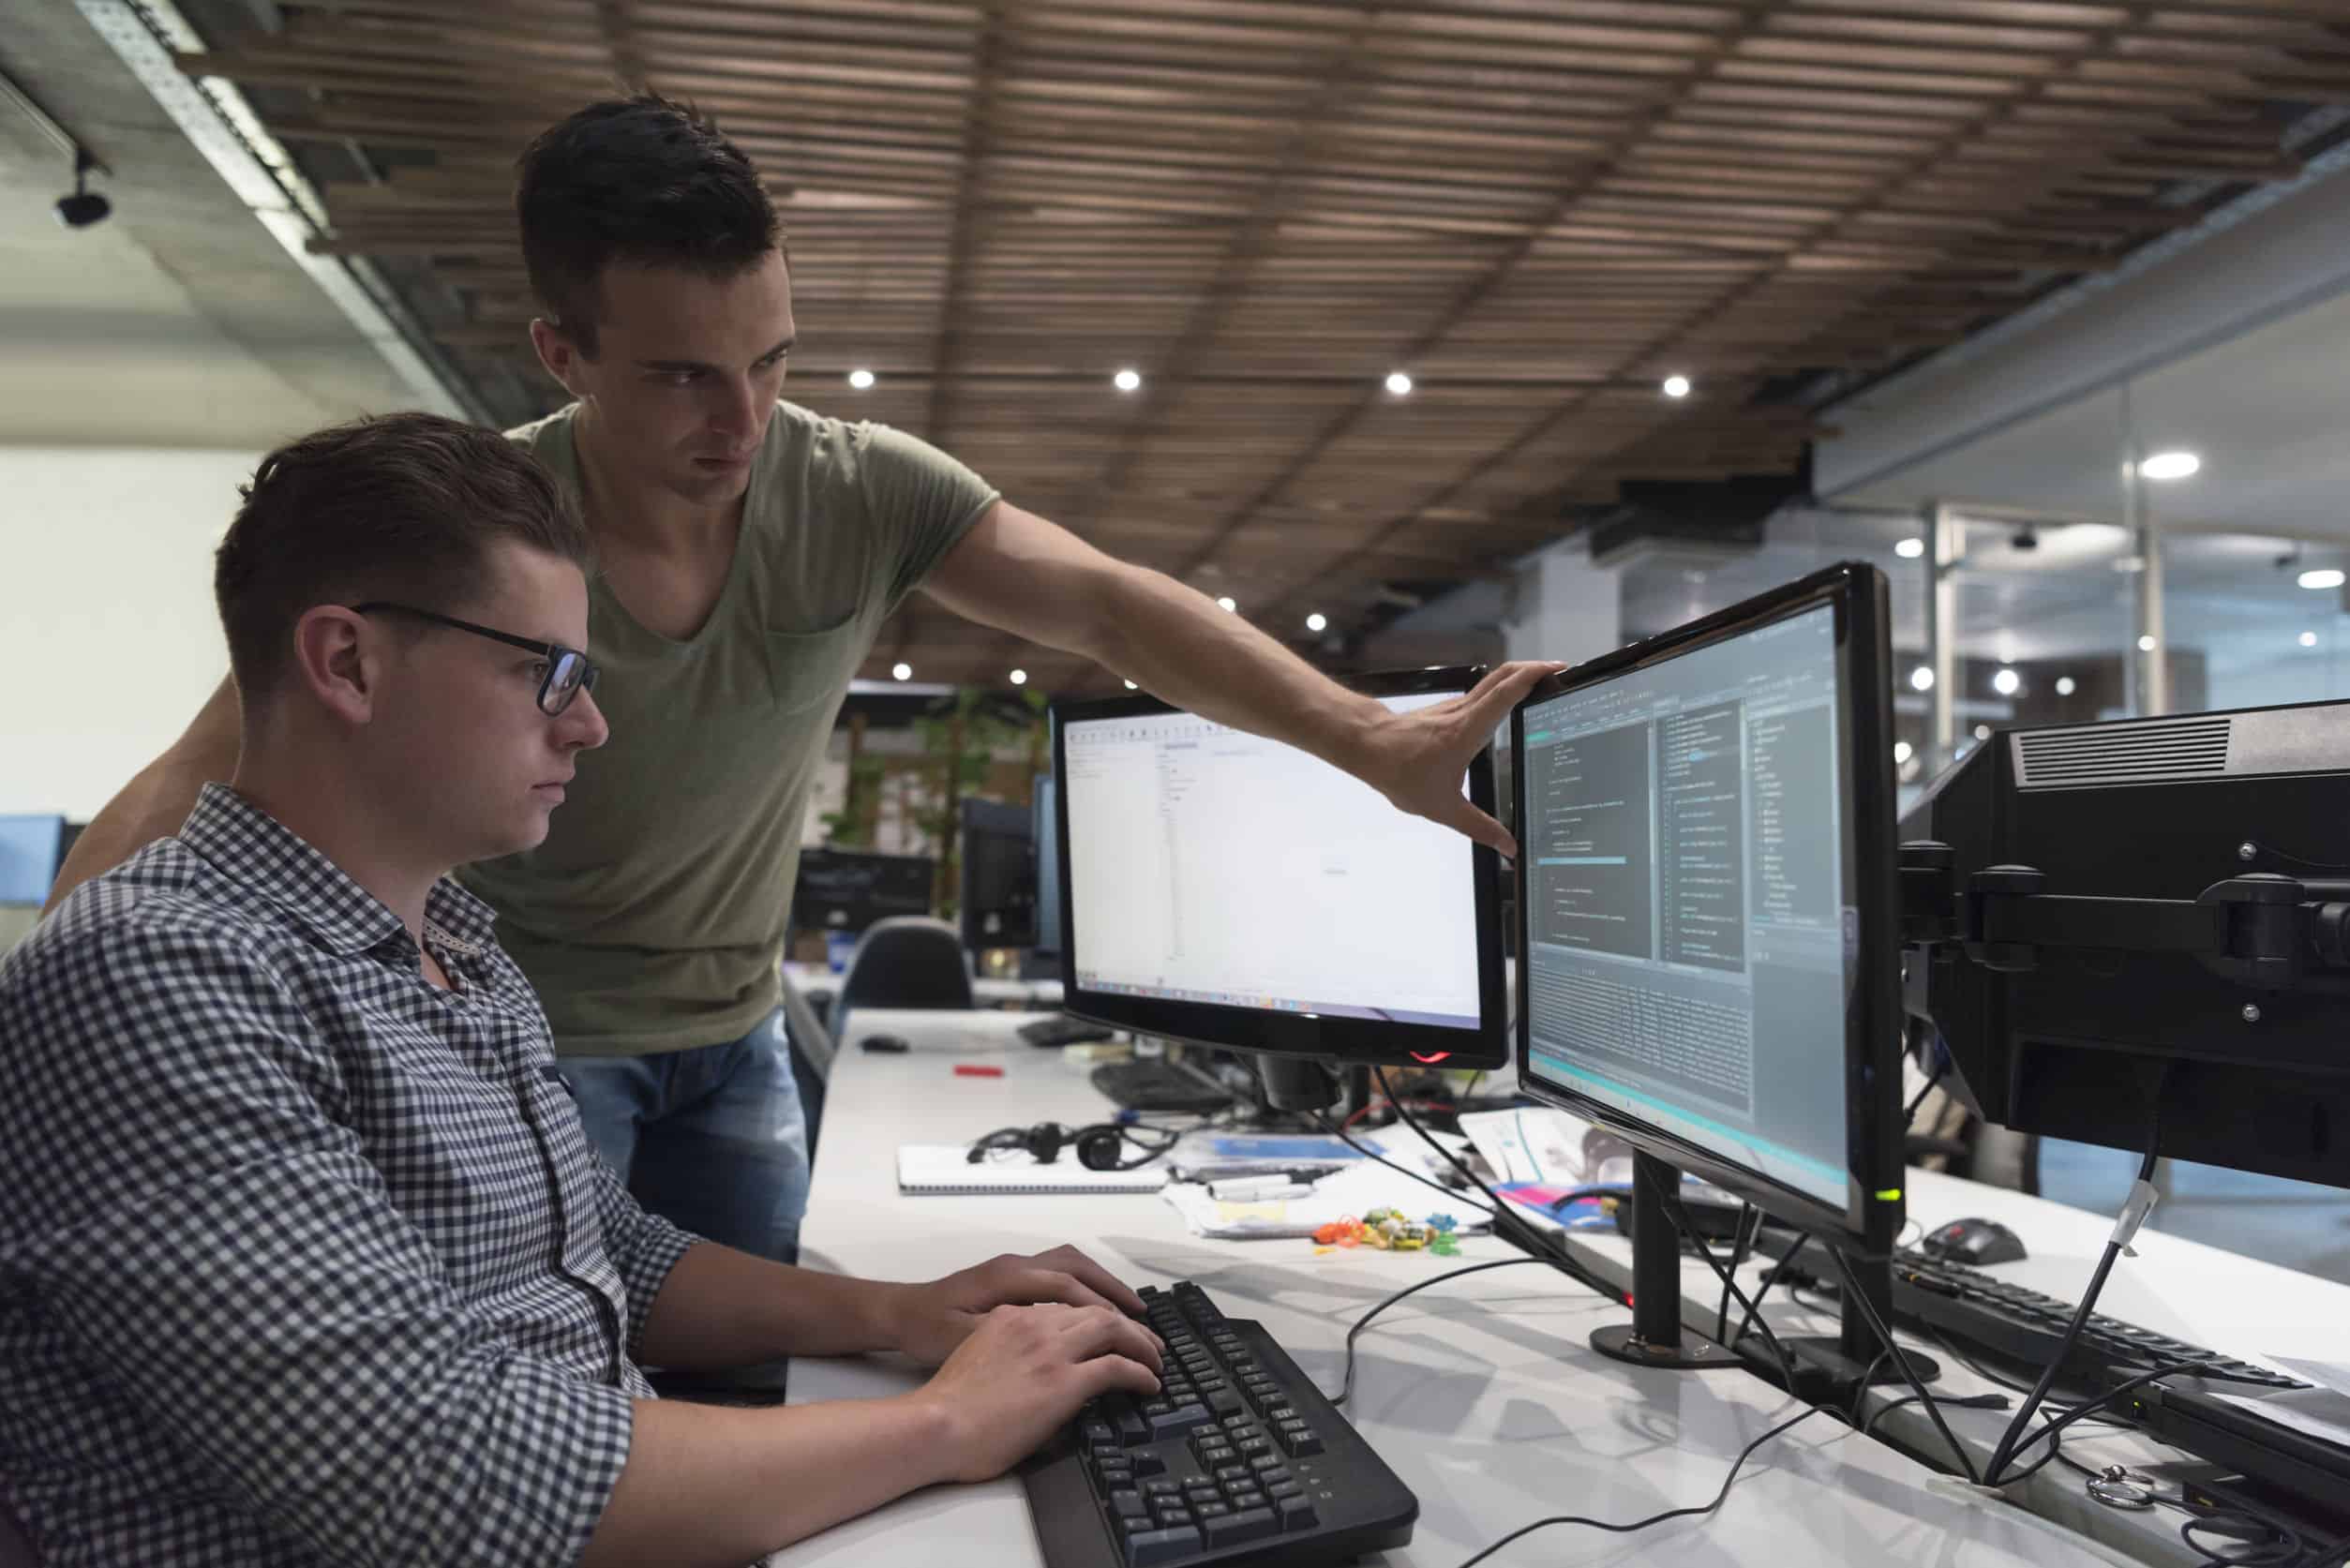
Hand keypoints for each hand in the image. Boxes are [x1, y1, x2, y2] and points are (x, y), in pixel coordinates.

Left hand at [886, 1244, 1155, 1367]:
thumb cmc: (927, 1329)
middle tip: (1143, 1316)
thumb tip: (1054, 1339)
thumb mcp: (964, 1337)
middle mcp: (1016, 1264)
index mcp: (1008, 1277)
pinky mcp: (1012, 1276)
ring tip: (1130, 1309)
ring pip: (1071, 1264)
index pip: (1067, 1287)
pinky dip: (1085, 1284)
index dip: (1102, 1308)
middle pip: (1077, 1266)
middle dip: (1113, 1289)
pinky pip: (1060, 1271)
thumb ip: (1009, 1335)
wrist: (899, 1314)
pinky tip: (1094, 1307)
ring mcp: (1015, 1267)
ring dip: (1101, 1283)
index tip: (1130, 1329)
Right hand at [910, 1304, 1163, 1483]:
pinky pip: (1118, 1367)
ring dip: (1140, 1343)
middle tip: (1145, 1342)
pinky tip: (1149, 1384)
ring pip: (1113, 1329)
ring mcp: (1051, 1351)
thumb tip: (1029, 1369)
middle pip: (1095, 1311)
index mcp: (1009, 1317)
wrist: (935, 1425)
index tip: (1107, 1332)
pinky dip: (1140, 1372)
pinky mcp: (1064, 1381)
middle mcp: (1033, 1324)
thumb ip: (1005, 1351)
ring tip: (1154, 1360)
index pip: (1065, 1307)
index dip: (1093, 1317)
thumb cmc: (945, 1408)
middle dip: (1126, 1325)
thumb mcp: (976, 1357)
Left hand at [1355, 661, 1566, 856]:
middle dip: (1534, 669)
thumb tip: (1508, 846)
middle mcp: (1464, 711)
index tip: (1558, 670)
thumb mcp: (1443, 808)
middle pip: (1504, 676)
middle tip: (1558, 673)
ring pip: (1491, 683)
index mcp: (1469, 729)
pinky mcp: (1445, 711)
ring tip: (1541, 689)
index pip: (1508, 692)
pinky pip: (1479, 696)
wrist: (1365, 747)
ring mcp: (1453, 707)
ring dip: (1517, 679)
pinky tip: (1504, 712)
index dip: (1535, 676)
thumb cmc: (1400, 772)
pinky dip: (1499, 694)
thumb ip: (1479, 828)